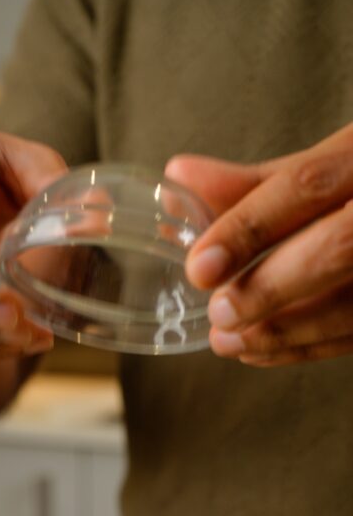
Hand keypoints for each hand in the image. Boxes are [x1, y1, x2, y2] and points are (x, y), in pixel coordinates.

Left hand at [166, 123, 352, 365]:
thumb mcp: (335, 163)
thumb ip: (258, 181)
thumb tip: (179, 177)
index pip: (309, 184)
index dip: (250, 226)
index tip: (199, 265)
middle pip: (338, 247)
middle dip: (271, 286)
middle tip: (220, 313)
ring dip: (286, 331)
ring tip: (229, 341)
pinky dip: (310, 346)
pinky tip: (263, 351)